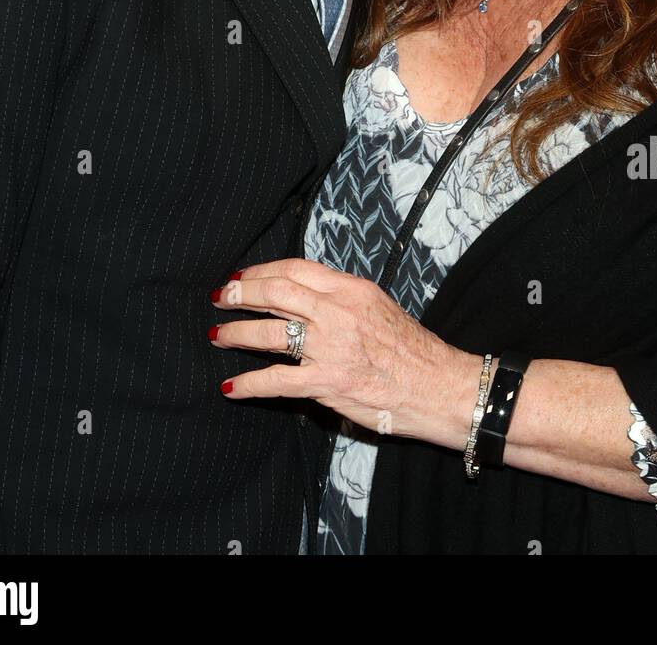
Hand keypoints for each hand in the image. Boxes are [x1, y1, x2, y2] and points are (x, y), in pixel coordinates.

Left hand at [209, 258, 480, 446]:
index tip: (244, 275)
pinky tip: (231, 387)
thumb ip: (341, 297)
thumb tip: (303, 293)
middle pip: (276, 293)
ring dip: (237, 333)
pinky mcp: (327, 384)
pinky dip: (249, 384)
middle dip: (241, 293)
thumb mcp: (377, 305)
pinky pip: (277, 381)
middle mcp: (338, 313)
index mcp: (351, 289)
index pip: (295, 269)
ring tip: (219, 335)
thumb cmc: (411, 348)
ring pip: (269, 334)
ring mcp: (331, 348)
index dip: (263, 270)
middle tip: (220, 297)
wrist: (437, 384)